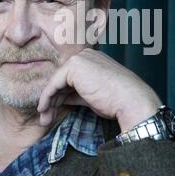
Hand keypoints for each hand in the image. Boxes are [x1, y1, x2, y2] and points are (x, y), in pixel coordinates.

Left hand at [36, 48, 161, 130]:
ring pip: (56, 82)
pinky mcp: (74, 67)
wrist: (130, 100)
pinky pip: (53, 84)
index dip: (60, 96)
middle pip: (61, 80)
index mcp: (93, 60)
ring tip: (45, 119)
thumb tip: (62, 98)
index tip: (53, 111)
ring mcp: (79, 59)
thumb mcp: (92, 95)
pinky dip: (47, 98)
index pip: (69, 78)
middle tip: (46, 118)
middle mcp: (85, 56)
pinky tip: (44, 109)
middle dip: (52, 100)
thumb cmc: (117, 101)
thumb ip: (77, 93)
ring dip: (48, 102)